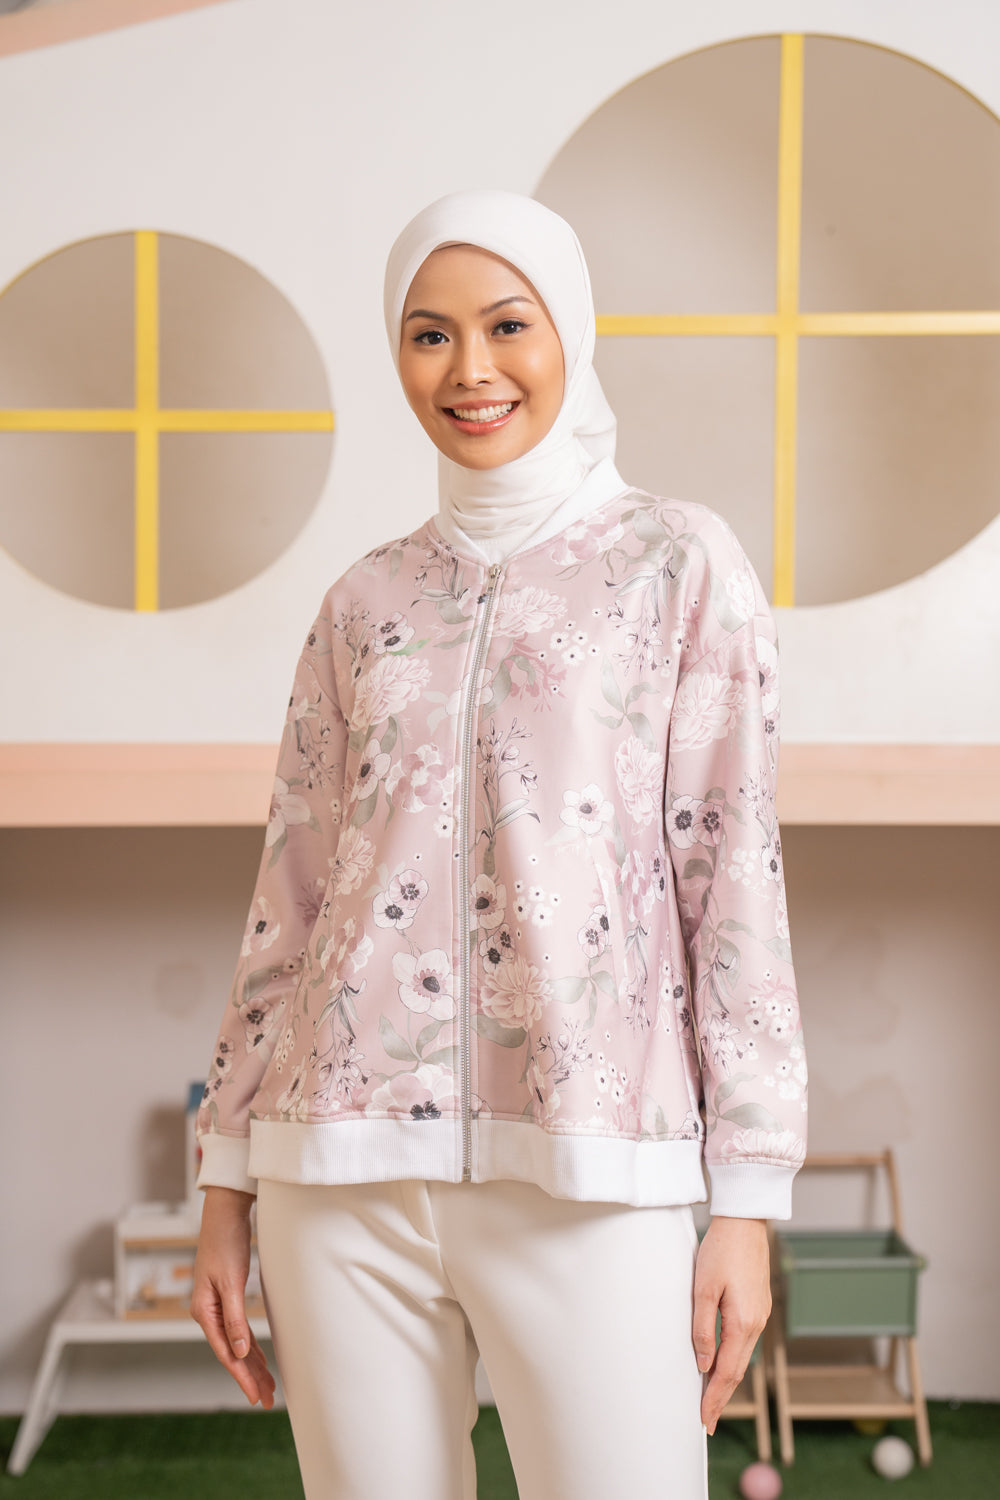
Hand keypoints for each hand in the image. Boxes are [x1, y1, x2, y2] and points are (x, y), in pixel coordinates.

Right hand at [190, 1186, 275, 1408]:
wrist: (224, 1213)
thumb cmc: (225, 1242)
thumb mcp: (231, 1281)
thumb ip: (235, 1318)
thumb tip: (241, 1352)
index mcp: (204, 1311)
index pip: (226, 1352)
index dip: (242, 1376)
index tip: (255, 1396)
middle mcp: (208, 1312)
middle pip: (232, 1352)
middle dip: (249, 1376)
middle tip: (267, 1399)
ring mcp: (217, 1305)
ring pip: (236, 1343)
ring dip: (252, 1364)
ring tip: (267, 1387)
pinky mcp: (227, 1297)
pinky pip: (239, 1330)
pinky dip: (251, 1345)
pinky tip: (260, 1358)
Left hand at [692, 1216, 770, 1434]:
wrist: (745, 1222)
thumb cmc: (721, 1250)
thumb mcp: (703, 1288)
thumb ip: (702, 1328)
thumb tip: (703, 1364)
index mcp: (743, 1322)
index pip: (727, 1372)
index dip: (714, 1398)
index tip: (704, 1420)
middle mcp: (756, 1323)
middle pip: (737, 1371)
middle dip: (721, 1397)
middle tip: (706, 1421)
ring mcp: (760, 1314)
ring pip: (742, 1357)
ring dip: (727, 1380)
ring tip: (710, 1399)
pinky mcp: (758, 1305)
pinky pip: (745, 1342)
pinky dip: (733, 1360)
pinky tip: (722, 1363)